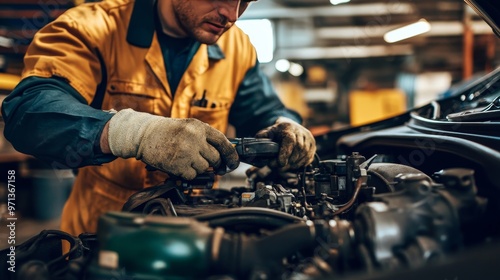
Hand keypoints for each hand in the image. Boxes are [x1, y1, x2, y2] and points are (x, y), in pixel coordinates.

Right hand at [107, 109, 238, 179]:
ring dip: (197, 167)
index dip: (231, 155)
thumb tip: (222, 154)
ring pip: (204, 168)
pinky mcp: (179, 165)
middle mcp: (195, 138)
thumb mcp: (188, 127)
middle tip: (205, 163)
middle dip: (213, 163)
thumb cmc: (165, 131)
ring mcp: (187, 152)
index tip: (233, 163)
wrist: (143, 134)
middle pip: (215, 158)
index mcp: (199, 127)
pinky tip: (178, 164)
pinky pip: (192, 175)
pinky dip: (187, 173)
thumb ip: (204, 138)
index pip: (223, 142)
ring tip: (185, 159)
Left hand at [255, 117, 315, 170]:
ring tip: (286, 166)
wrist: (291, 126)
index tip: (280, 163)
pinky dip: (301, 163)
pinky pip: (309, 157)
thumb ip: (262, 136)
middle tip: (279, 166)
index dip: (285, 153)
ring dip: (295, 163)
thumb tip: (257, 141)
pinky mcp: (313, 146)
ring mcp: (309, 139)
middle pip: (298, 149)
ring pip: (304, 154)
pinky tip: (294, 164)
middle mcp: (301, 133)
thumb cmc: (280, 131)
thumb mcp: (269, 131)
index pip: (290, 141)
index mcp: (289, 128)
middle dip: (288, 161)